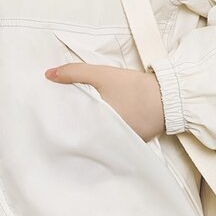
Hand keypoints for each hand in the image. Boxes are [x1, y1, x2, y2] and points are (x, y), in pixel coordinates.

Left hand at [45, 63, 165, 141]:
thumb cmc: (133, 88)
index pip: (70, 130)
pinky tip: (103, 120)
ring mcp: (119, 143)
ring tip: (77, 117)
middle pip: (82, 135)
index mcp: (94, 127)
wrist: (168, 98)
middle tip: (60, 116)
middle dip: (73, 127)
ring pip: (98, 137)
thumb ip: (74, 72)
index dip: (60, 122)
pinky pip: (113, 137)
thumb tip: (48, 74)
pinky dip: (107, 130)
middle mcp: (105, 141)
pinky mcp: (132, 142)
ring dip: (90, 129)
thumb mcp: (102, 75)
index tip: (50, 116)